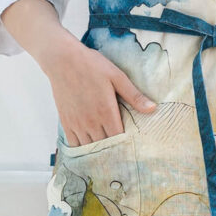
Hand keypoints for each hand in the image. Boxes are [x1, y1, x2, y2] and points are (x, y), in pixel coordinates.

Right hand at [42, 30, 156, 145]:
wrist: (62, 59)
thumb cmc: (92, 65)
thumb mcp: (117, 77)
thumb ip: (134, 96)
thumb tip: (153, 108)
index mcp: (106, 111)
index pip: (119, 139)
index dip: (126, 146)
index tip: (133, 148)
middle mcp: (91, 121)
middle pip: (105, 147)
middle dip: (114, 151)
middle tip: (123, 155)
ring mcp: (77, 123)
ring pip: (89, 148)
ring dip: (99, 152)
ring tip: (108, 155)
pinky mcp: (66, 122)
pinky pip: (74, 144)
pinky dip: (82, 150)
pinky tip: (90, 150)